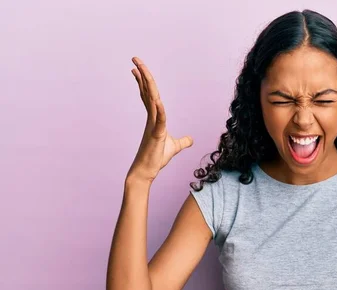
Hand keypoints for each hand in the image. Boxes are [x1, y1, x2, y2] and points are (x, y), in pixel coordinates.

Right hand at [127, 57, 193, 182]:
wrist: (146, 172)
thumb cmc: (156, 158)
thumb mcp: (174, 147)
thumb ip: (182, 142)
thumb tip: (191, 139)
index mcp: (154, 119)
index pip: (148, 96)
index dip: (144, 82)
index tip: (136, 70)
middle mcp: (152, 119)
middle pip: (147, 92)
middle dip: (143, 75)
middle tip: (134, 59)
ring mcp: (153, 125)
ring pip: (151, 100)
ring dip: (147, 84)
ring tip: (140, 69)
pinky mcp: (156, 135)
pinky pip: (159, 119)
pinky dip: (159, 110)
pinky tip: (158, 99)